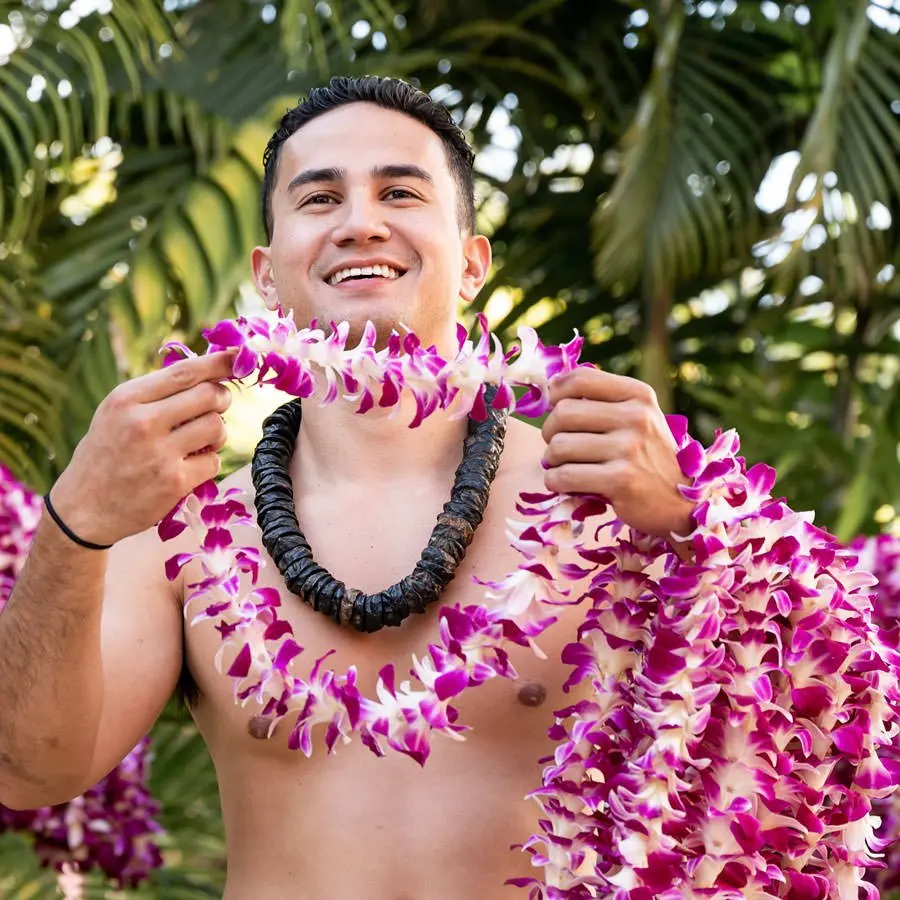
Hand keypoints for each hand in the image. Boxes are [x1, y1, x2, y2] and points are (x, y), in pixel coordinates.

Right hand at [49, 351, 235, 545]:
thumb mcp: (116, 414)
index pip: (184, 372)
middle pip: (210, 395)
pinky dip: (207, 463)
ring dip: (217, 432)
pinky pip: (214, 461)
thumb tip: (208, 373)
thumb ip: (155, 394)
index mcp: (126, 399)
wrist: (83, 510)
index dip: (218, 363)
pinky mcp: (175, 481)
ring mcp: (160, 453)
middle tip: (218, 405)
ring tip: (198, 440)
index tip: (238, 357)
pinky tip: (188, 467)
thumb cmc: (106, 456)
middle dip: (223, 397)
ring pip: (217, 426)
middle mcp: (142, 421)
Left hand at [541, 366, 692, 539]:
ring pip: (559, 446)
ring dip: (551, 460)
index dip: (555, 392)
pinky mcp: (621, 480)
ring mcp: (629, 449)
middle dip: (550, 431)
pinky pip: (565, 476)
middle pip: (563, 413)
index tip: (553, 406)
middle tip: (556, 445)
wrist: (680, 500)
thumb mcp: (637, 418)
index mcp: (639, 395)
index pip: (580, 379)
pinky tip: (564, 483)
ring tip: (563, 466)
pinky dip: (555, 481)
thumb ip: (602, 401)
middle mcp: (636, 417)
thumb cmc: (647, 455)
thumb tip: (551, 388)